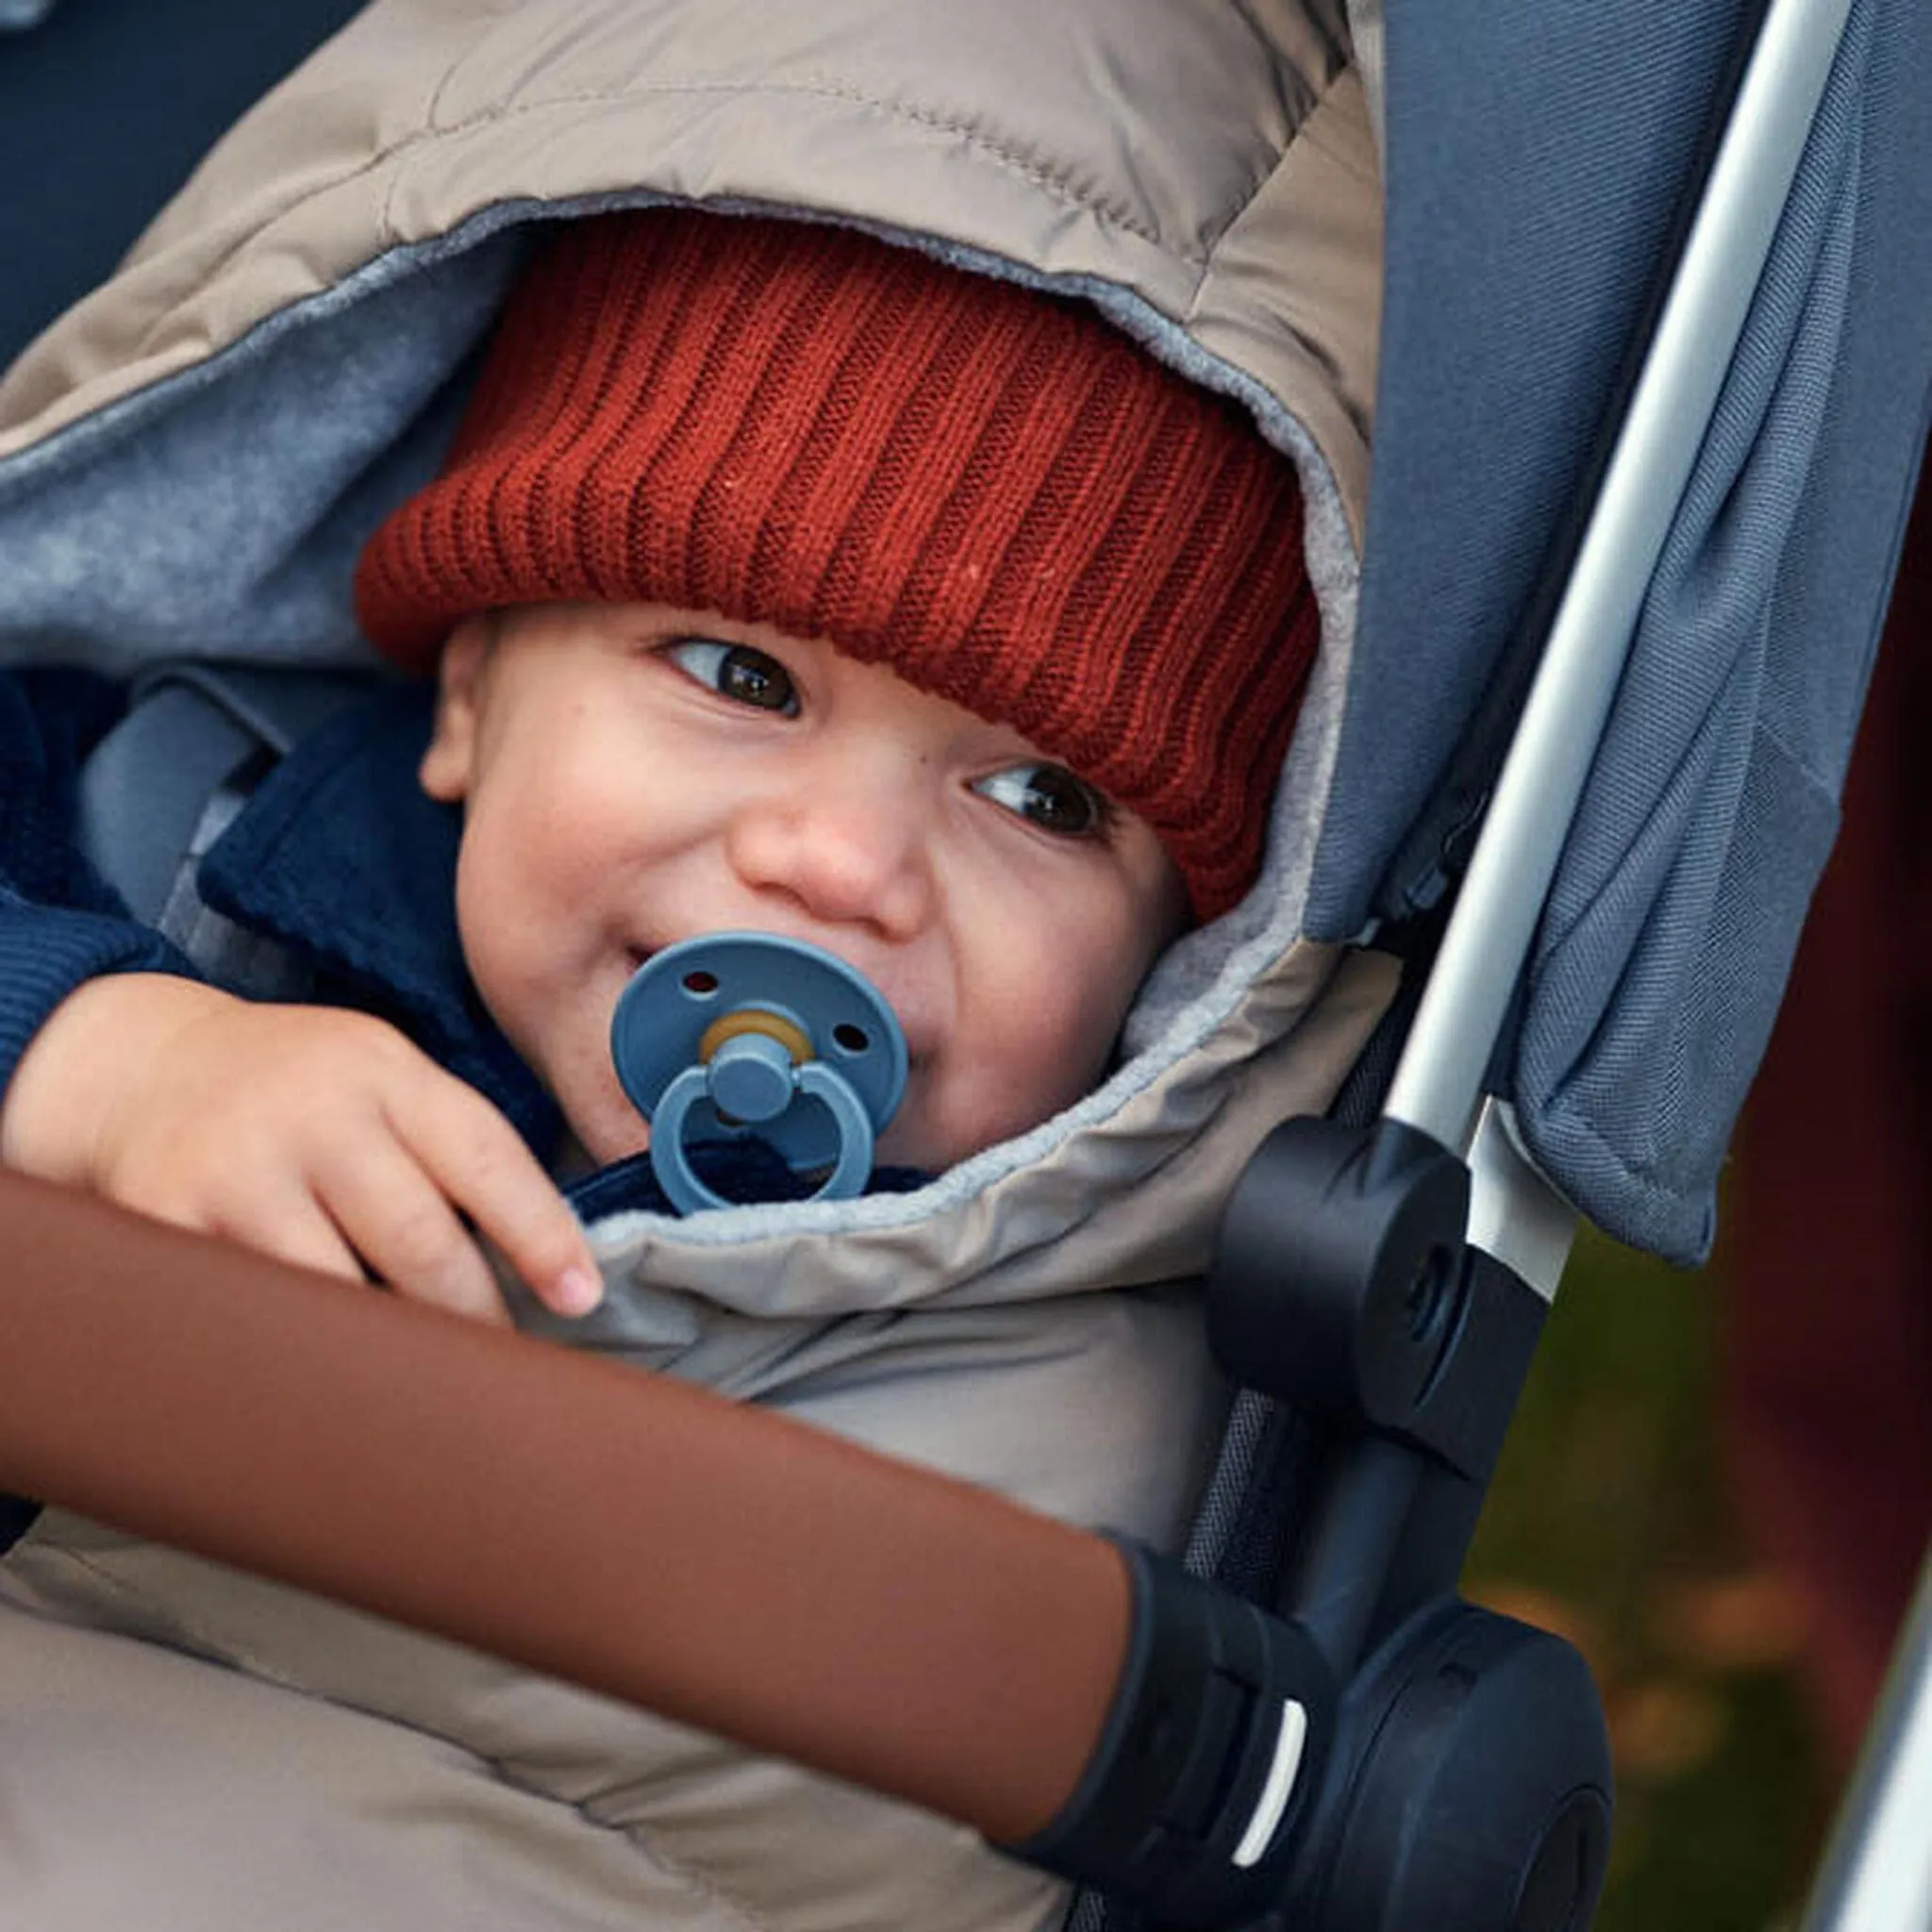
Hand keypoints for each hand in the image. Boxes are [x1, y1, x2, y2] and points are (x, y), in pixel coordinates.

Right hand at [0, 974, 601, 1326]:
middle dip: (471, 1317)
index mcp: (383, 1070)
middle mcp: (313, 1113)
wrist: (140, 1071)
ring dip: (392, 1349)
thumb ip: (450, 1147)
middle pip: (419, 1241)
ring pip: (339, 1293)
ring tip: (428, 1387)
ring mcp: (236, 1170)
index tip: (580, 1299)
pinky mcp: (170, 1226)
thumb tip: (551, 1260)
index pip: (484, 1158)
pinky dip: (304, 1353)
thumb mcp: (379, 1079)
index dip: (541, 1235)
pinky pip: (259, 1314)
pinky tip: (334, 1379)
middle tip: (501, 1369)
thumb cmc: (297, 1092)